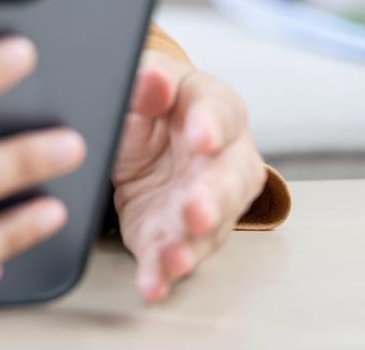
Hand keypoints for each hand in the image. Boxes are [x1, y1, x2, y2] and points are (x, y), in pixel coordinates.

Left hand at [110, 51, 268, 301]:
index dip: (210, 127)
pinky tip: (152, 283)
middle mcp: (223, 162)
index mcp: (216, 109)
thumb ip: (146, 82)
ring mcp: (205, 204)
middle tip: (195, 210)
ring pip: (207, 229)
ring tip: (173, 259)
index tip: (200, 138)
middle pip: (226, 182)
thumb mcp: (142, 82)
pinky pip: (173, 255)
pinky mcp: (176, 234)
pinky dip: (162, 272)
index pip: (220, 115)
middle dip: (211, 199)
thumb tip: (151, 80)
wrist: (138, 138)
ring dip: (189, 246)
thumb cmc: (150, 103)